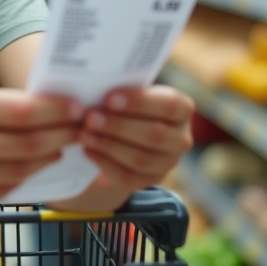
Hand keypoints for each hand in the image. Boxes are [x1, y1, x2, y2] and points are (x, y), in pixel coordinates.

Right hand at [0, 86, 80, 211]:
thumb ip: (0, 104)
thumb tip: (52, 108)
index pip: (20, 110)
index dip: (54, 111)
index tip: (76, 108)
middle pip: (26, 143)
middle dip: (60, 135)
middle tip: (78, 129)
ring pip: (19, 169)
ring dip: (47, 157)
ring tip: (60, 147)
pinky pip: (4, 190)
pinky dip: (25, 177)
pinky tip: (36, 165)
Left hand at [53, 86, 193, 211]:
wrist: (122, 133)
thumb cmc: (124, 103)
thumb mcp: (126, 91)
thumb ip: (119, 87)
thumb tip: (95, 85)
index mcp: (181, 109)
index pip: (168, 105)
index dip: (139, 102)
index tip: (109, 98)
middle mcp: (181, 138)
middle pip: (155, 135)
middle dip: (119, 126)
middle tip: (90, 118)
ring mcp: (168, 162)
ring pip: (141, 159)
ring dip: (109, 146)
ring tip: (84, 134)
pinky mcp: (150, 180)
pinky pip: (129, 177)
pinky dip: (105, 163)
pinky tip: (88, 150)